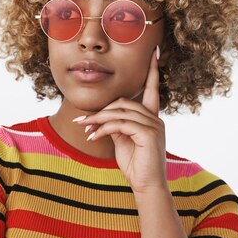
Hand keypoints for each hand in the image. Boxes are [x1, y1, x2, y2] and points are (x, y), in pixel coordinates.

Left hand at [74, 46, 166, 193]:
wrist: (146, 186)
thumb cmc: (135, 165)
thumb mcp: (122, 140)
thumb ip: (116, 124)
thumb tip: (103, 115)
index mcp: (151, 117)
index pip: (152, 88)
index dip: (152, 70)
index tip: (154, 50)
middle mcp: (155, 119)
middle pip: (124, 102)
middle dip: (100, 111)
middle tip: (81, 121)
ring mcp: (154, 126)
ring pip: (120, 112)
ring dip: (98, 119)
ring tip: (84, 129)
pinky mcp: (149, 135)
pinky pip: (120, 124)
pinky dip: (103, 129)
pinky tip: (92, 137)